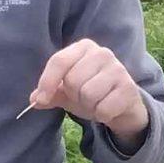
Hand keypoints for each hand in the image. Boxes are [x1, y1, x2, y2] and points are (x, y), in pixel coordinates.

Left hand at [31, 39, 148, 143]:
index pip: (59, 61)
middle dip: (74, 96)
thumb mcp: (67, 92)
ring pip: (88, 95)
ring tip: (97, 102)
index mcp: (84, 47)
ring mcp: (118, 69)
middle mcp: (102, 53)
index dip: (47, 82)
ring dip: (89, 106)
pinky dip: (102, 114)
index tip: (41, 99)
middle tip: (84, 97)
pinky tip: (108, 109)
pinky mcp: (129, 87)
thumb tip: (34, 99)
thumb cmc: (92, 92)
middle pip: (73, 80)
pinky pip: (104, 108)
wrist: (123, 105)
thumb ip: (50, 93)